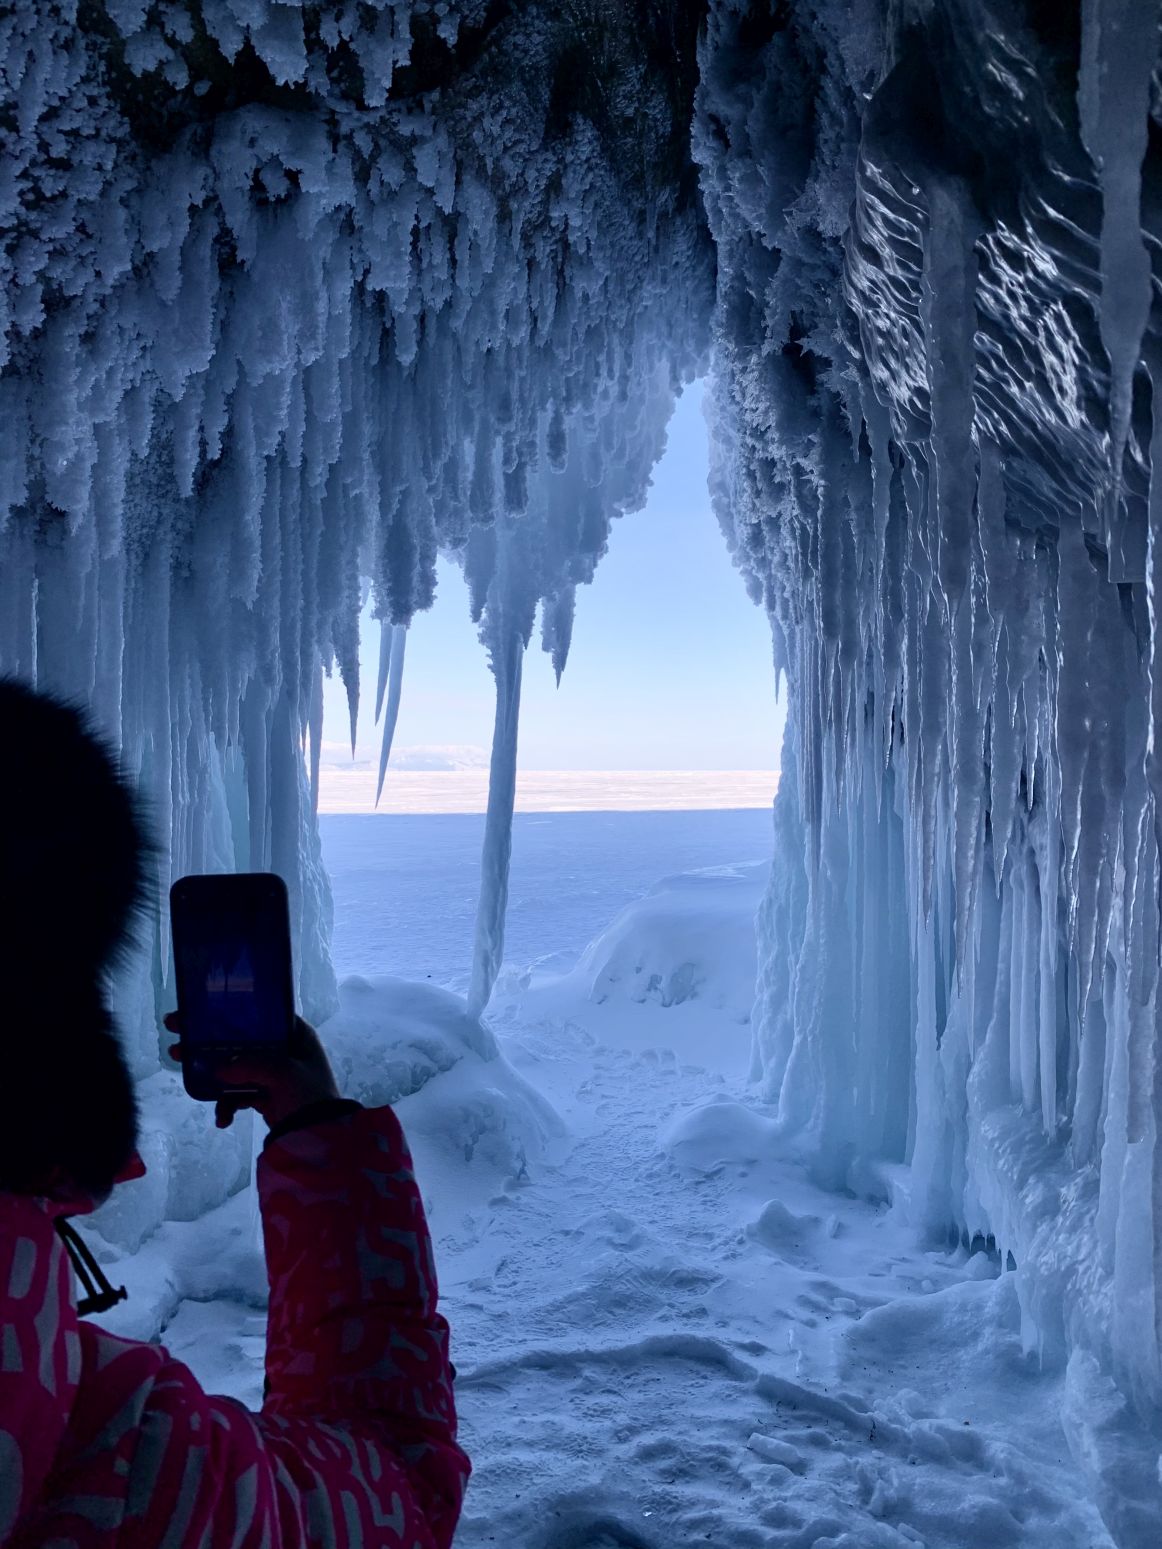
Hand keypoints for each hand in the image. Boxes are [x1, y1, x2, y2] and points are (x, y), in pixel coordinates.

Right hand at [165, 1013, 340, 1130]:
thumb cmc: (308, 1095)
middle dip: (209, 1041)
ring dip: (211, 1074)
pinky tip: (222, 1119)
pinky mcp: (265, 1096)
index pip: (259, 1014)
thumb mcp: (283, 1072)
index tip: (198, 1010)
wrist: (320, 1137)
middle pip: (240, 1039)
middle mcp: (284, 1049)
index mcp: (296, 1034)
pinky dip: (227, 1105)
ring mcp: (273, 1074)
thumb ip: (250, 1065)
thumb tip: (219, 1069)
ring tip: (183, 1074)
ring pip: (235, 1067)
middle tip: (178, 1034)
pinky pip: (239, 1094)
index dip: (229, 1011)